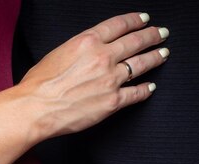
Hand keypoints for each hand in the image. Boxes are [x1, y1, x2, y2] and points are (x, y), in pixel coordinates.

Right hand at [17, 12, 168, 138]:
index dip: (135, 21)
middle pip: (135, 42)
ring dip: (155, 58)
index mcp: (88, 41)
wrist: (36, 109)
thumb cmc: (38, 85)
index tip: (144, 20)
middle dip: (151, 36)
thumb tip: (87, 53)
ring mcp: (111, 79)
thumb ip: (78, 50)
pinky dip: (145, 90)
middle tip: (161, 34)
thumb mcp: (57, 54)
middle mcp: (103, 57)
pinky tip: (150, 87)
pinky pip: (136, 93)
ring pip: (141, 64)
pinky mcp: (113, 101)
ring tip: (163, 54)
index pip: (119, 25)